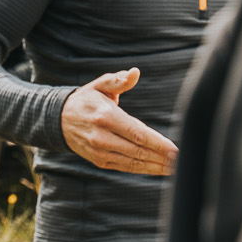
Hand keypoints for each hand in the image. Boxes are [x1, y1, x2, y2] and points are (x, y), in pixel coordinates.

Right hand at [59, 68, 176, 174]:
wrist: (60, 120)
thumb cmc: (87, 99)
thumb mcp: (100, 85)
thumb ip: (119, 80)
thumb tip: (135, 72)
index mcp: (105, 117)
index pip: (137, 133)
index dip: (158, 143)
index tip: (175, 149)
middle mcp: (102, 137)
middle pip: (138, 150)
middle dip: (162, 157)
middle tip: (182, 160)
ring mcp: (100, 152)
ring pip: (134, 162)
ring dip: (156, 167)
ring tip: (175, 167)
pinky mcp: (100, 161)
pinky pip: (126, 167)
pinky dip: (144, 169)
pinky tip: (159, 169)